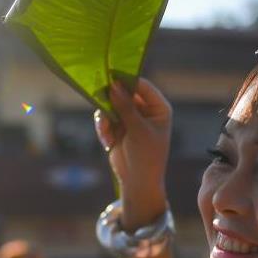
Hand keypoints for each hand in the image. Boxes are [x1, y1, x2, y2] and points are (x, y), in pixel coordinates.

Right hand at [94, 79, 171, 229]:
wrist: (138, 181)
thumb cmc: (146, 156)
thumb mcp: (137, 130)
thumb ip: (125, 107)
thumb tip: (113, 85)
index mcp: (158, 108)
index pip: (142, 86)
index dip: (127, 80)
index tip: (110, 76)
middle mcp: (145, 109)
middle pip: (124, 92)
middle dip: (111, 99)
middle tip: (99, 98)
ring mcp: (130, 117)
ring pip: (111, 104)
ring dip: (105, 118)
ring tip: (107, 133)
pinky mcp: (117, 126)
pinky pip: (104, 117)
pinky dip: (103, 128)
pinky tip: (107, 142)